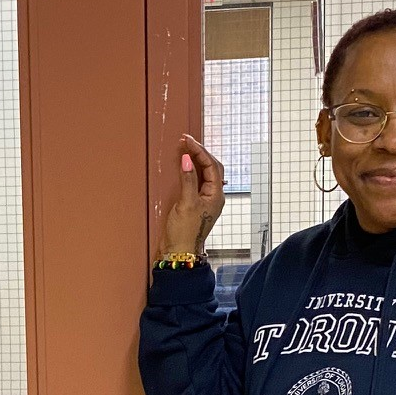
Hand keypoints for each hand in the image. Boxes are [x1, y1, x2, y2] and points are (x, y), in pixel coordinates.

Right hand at [161, 134, 224, 256]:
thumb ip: (188, 180)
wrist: (179, 253)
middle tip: (185, 141)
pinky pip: (196, 181)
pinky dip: (190, 170)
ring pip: (205, 173)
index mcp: (216, 195)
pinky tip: (183, 166)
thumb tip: (187, 159)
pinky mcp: (195, 204)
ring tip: (184, 149)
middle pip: (211, 167)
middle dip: (200, 152)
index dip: (199, 151)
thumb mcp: (186, 204)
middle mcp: (213, 196)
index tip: (187, 141)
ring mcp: (205, 200)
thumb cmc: (185, 233)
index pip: (211, 166)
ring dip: (196, 160)